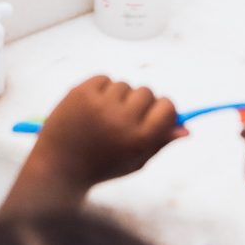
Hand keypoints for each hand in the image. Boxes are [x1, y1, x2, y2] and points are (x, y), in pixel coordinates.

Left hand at [32, 76, 182, 188]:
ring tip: (104, 116)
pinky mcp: (82, 91)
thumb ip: (160, 143)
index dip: (164, 109)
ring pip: (124, 84)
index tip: (157, 113)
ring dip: (119, 96)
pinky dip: (101, 88)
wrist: (58, 166)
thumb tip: (185, 129)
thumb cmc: (100, 166)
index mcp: (139, 139)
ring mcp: (101, 103)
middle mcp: (123, 119)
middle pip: (147, 91)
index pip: (168, 108)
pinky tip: (92, 107)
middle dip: (140, 102)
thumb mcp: (135, 162)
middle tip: (125, 118)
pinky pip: (104, 77)